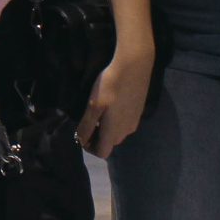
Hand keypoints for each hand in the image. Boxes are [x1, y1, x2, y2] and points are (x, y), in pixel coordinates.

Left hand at [76, 41, 153, 157]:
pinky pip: (124, 124)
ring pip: (117, 133)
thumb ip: (87, 125)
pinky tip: (110, 105)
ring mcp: (134, 122)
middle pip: (109, 144)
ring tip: (97, 112)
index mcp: (114, 132)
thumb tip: (80, 141)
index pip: (102, 153)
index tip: (81, 134)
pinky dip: (114, 121)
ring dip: (105, 129)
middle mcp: (126, 131)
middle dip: (96, 137)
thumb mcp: (94, 105)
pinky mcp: (138, 112)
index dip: (89, 148)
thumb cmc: (110, 85)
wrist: (134, 66)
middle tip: (87, 121)